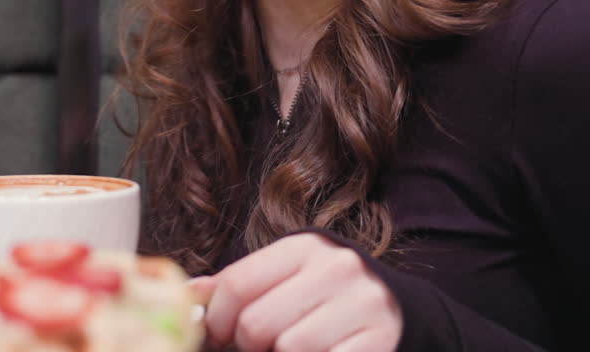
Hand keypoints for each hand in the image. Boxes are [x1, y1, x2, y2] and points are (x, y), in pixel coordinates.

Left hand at [203, 232, 401, 351]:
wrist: (399, 310)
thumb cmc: (328, 294)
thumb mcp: (287, 275)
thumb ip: (240, 283)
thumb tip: (189, 294)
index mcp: (305, 247)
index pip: (237, 284)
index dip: (216, 318)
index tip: (217, 335)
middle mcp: (336, 269)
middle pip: (256, 323)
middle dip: (248, 344)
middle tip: (259, 346)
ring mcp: (362, 305)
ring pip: (287, 348)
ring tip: (294, 348)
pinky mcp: (379, 341)